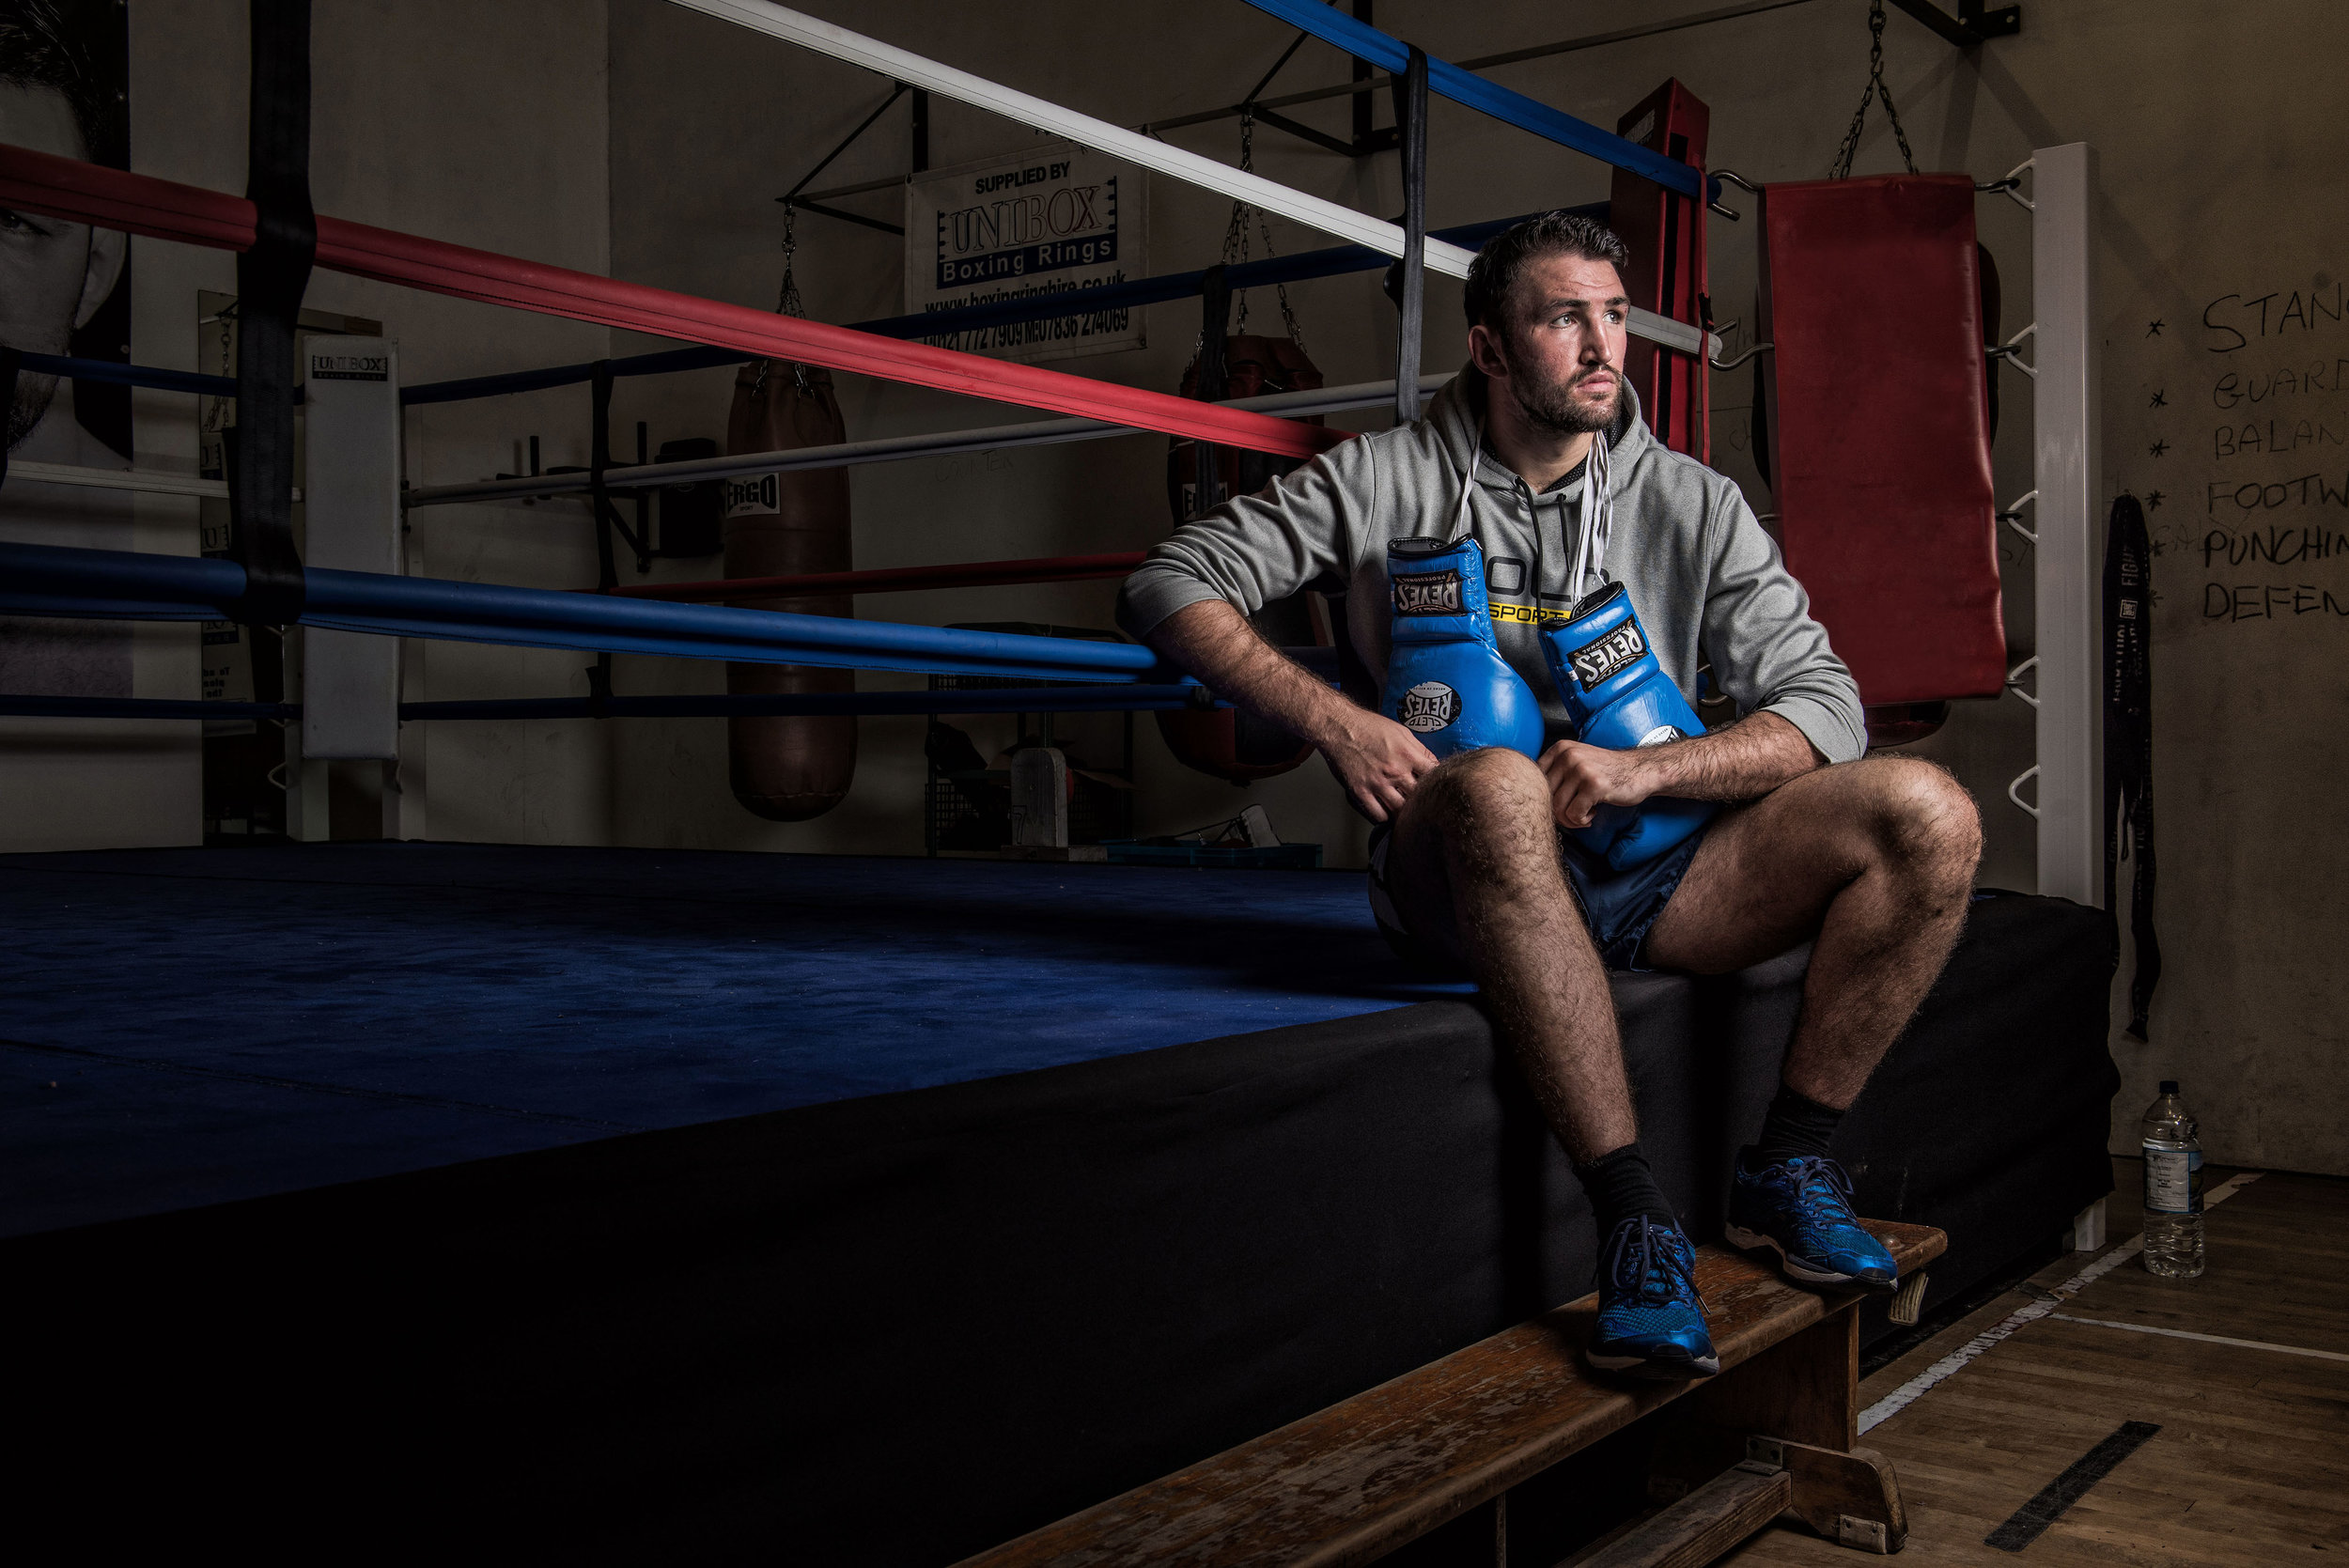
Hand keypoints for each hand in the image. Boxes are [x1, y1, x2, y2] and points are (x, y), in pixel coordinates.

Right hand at [1318, 708, 1439, 822]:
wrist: (1339, 727)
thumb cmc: (1368, 726)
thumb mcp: (1401, 731)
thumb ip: (1418, 749)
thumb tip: (1432, 763)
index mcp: (1408, 755)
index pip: (1434, 776)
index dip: (1437, 782)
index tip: (1435, 785)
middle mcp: (1395, 771)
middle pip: (1418, 796)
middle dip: (1422, 800)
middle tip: (1422, 802)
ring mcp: (1377, 784)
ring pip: (1400, 810)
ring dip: (1404, 812)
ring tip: (1405, 810)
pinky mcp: (1361, 792)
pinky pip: (1378, 815)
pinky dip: (1385, 817)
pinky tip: (1386, 811)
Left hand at [1538, 738, 1662, 829]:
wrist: (1641, 771)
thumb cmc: (1608, 772)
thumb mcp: (1577, 762)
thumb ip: (1555, 773)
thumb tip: (1528, 798)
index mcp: (1560, 748)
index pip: (1534, 781)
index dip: (1544, 799)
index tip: (1561, 804)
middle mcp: (1568, 755)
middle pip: (1545, 796)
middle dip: (1558, 812)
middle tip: (1573, 814)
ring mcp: (1581, 769)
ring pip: (1558, 807)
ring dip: (1570, 819)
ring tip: (1583, 815)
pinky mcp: (1594, 785)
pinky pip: (1574, 814)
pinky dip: (1582, 821)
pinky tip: (1593, 814)